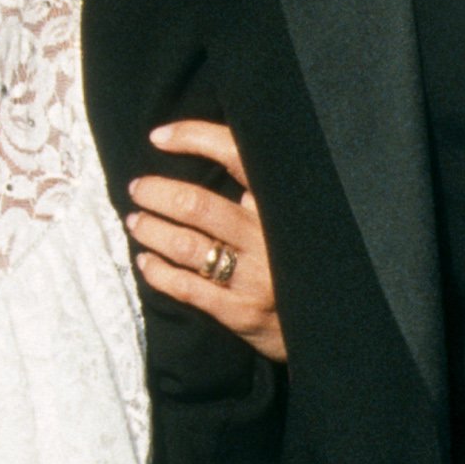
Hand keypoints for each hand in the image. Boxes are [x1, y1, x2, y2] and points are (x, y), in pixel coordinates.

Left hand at [129, 121, 285, 363]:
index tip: (159, 137)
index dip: (194, 138)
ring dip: (151, 230)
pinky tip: (146, 261)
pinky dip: (158, 271)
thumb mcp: (290, 220)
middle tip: (138, 189)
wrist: (328, 327)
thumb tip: (208, 154)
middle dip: (157, 193)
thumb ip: (259, 195)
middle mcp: (267, 237)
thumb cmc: (297, 264)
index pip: (236, 156)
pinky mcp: (240, 312)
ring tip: (136, 222)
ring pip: (186, 245)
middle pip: (197, 205)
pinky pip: (186, 287)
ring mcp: (254, 277)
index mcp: (280, 206)